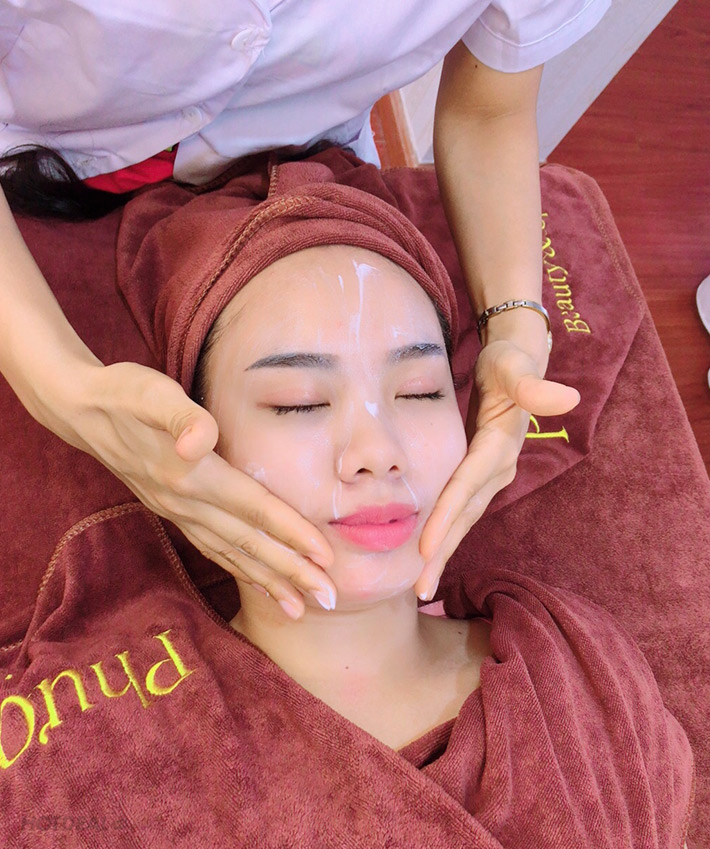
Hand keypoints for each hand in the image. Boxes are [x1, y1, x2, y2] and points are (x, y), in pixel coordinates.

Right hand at [46, 360, 336, 618]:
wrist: (81, 410)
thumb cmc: (125, 393)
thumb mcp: (151, 393)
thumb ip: (181, 416)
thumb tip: (200, 440)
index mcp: (193, 474)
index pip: (254, 508)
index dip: (292, 533)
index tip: (327, 558)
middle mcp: (186, 502)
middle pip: (249, 542)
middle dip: (291, 572)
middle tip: (330, 598)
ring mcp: (177, 512)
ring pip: (231, 554)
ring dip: (268, 582)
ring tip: (300, 608)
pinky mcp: (172, 512)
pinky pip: (211, 549)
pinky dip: (238, 569)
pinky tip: (256, 581)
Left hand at [415, 314, 579, 599]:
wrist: (516, 361)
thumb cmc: (509, 359)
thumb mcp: (516, 364)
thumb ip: (532, 381)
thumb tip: (568, 397)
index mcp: (498, 447)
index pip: (467, 487)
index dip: (447, 518)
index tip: (425, 550)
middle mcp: (497, 468)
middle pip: (465, 515)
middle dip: (443, 553)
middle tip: (420, 591)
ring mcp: (491, 475)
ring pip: (463, 519)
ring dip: (443, 552)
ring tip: (422, 586)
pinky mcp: (481, 474)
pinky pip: (460, 509)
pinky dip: (445, 533)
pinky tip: (429, 554)